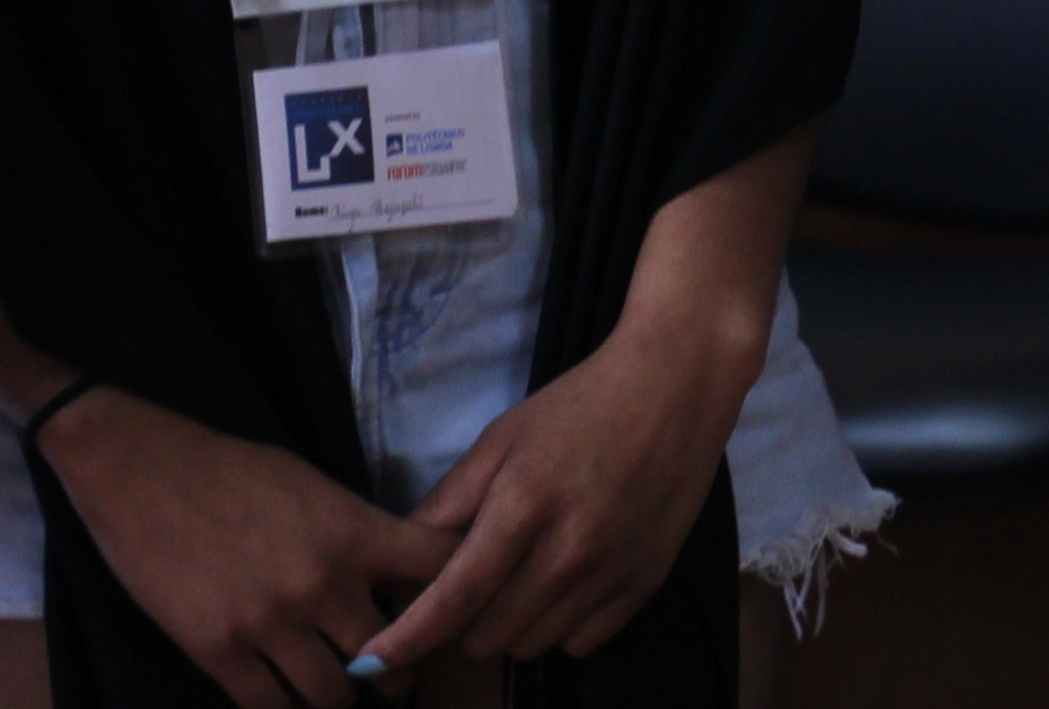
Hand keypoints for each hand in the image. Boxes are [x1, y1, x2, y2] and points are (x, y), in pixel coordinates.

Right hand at [38, 387, 460, 708]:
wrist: (143, 473)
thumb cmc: (234, 470)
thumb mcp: (317, 488)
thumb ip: (359, 536)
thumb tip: (398, 579)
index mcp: (356, 532)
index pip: (441, 571)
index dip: (461, 593)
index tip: (459, 610)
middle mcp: (322, 584)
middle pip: (394, 654)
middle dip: (400, 669)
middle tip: (395, 672)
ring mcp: (269, 624)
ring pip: (333, 694)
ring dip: (341, 695)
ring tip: (338, 686)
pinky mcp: (217, 652)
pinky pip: (269, 708)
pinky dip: (286, 708)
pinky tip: (288, 697)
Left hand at [352, 287, 767, 670]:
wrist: (677, 386)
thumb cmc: (581, 404)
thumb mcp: (502, 438)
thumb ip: (450, 501)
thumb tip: (399, 558)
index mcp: (522, 507)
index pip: (452, 598)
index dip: (406, 638)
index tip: (371, 662)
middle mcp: (568, 552)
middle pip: (486, 636)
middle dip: (463, 621)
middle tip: (472, 583)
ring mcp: (611, 573)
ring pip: (530, 645)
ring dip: (510, 625)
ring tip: (521, 578)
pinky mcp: (645, 583)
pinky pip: (580, 643)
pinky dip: (559, 625)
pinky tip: (564, 584)